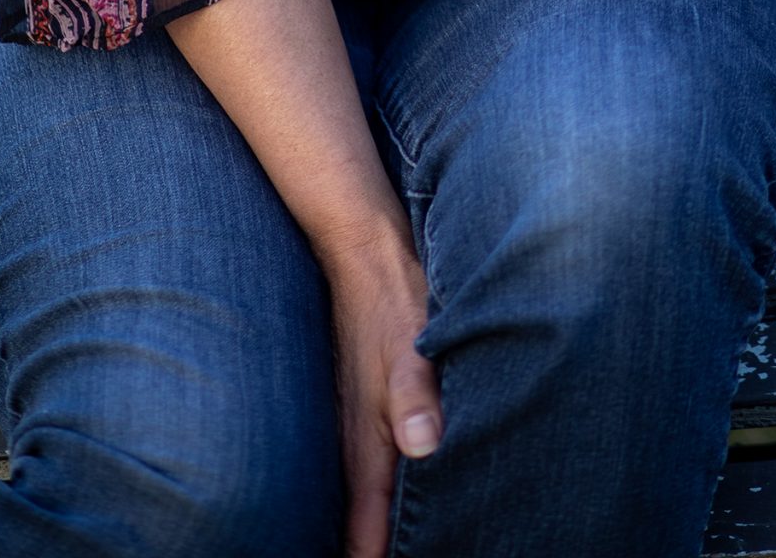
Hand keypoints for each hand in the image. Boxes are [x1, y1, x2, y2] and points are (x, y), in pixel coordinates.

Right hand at [320, 221, 443, 557]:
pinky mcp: (362, 411)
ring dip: (376, 532)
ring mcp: (354, 429)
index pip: (361, 535)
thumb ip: (416, 396)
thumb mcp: (412, 343)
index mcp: (366, 444)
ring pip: (362, 503)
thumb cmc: (394, 298)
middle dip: (373, 553)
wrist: (365, 249)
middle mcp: (354, 446)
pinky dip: (380, 502)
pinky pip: (369, 475)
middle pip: (358, 529)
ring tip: (407, 548)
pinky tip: (403, 505)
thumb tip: (422, 445)